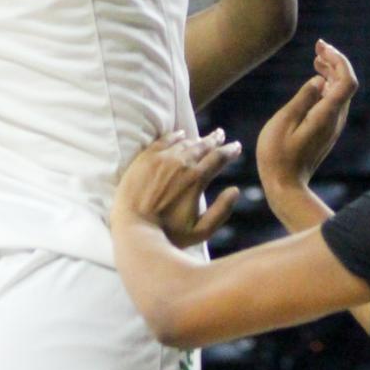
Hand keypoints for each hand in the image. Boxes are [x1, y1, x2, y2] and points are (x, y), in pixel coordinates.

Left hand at [115, 128, 241, 247]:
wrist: (133, 230)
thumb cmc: (168, 235)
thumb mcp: (201, 231)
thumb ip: (221, 211)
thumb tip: (235, 190)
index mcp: (197, 179)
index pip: (218, 157)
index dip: (230, 150)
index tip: (236, 146)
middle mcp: (181, 164)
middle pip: (202, 145)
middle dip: (214, 140)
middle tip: (220, 135)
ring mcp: (162, 159)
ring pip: (184, 142)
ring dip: (196, 139)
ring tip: (202, 139)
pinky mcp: (145, 158)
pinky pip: (163, 141)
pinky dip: (175, 136)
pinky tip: (180, 134)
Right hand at [257, 41, 357, 201]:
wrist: (285, 187)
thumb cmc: (277, 157)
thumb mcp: (283, 123)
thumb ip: (303, 99)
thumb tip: (319, 81)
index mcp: (326, 115)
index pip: (346, 80)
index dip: (338, 59)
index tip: (320, 47)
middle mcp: (335, 120)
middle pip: (346, 82)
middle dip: (335, 61)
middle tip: (318, 46)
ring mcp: (332, 127)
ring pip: (341, 92)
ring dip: (332, 72)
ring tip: (316, 58)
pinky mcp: (326, 132)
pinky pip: (334, 102)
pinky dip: (328, 85)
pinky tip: (315, 80)